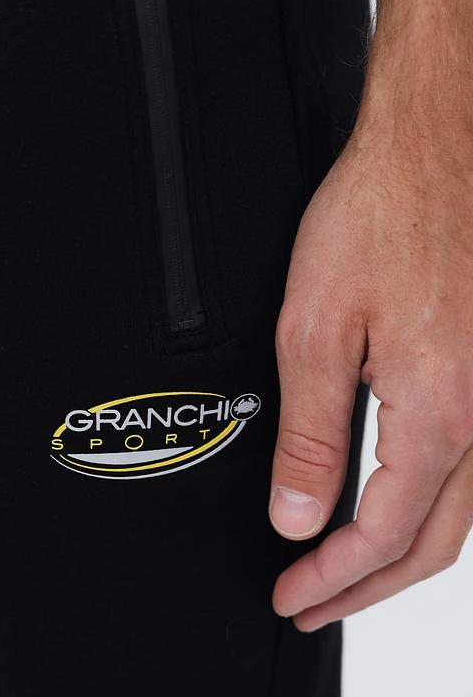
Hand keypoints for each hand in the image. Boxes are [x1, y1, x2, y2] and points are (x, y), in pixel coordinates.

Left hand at [268, 121, 472, 630]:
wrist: (431, 148)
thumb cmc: (377, 215)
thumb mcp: (316, 329)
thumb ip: (312, 434)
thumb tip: (299, 516)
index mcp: (438, 409)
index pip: (382, 533)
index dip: (333, 577)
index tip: (293, 594)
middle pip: (433, 541)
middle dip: (368, 585)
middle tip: (314, 601)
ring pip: (458, 509)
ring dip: (400, 550)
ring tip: (346, 568)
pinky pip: (468, 463)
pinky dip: (427, 503)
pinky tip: (393, 499)